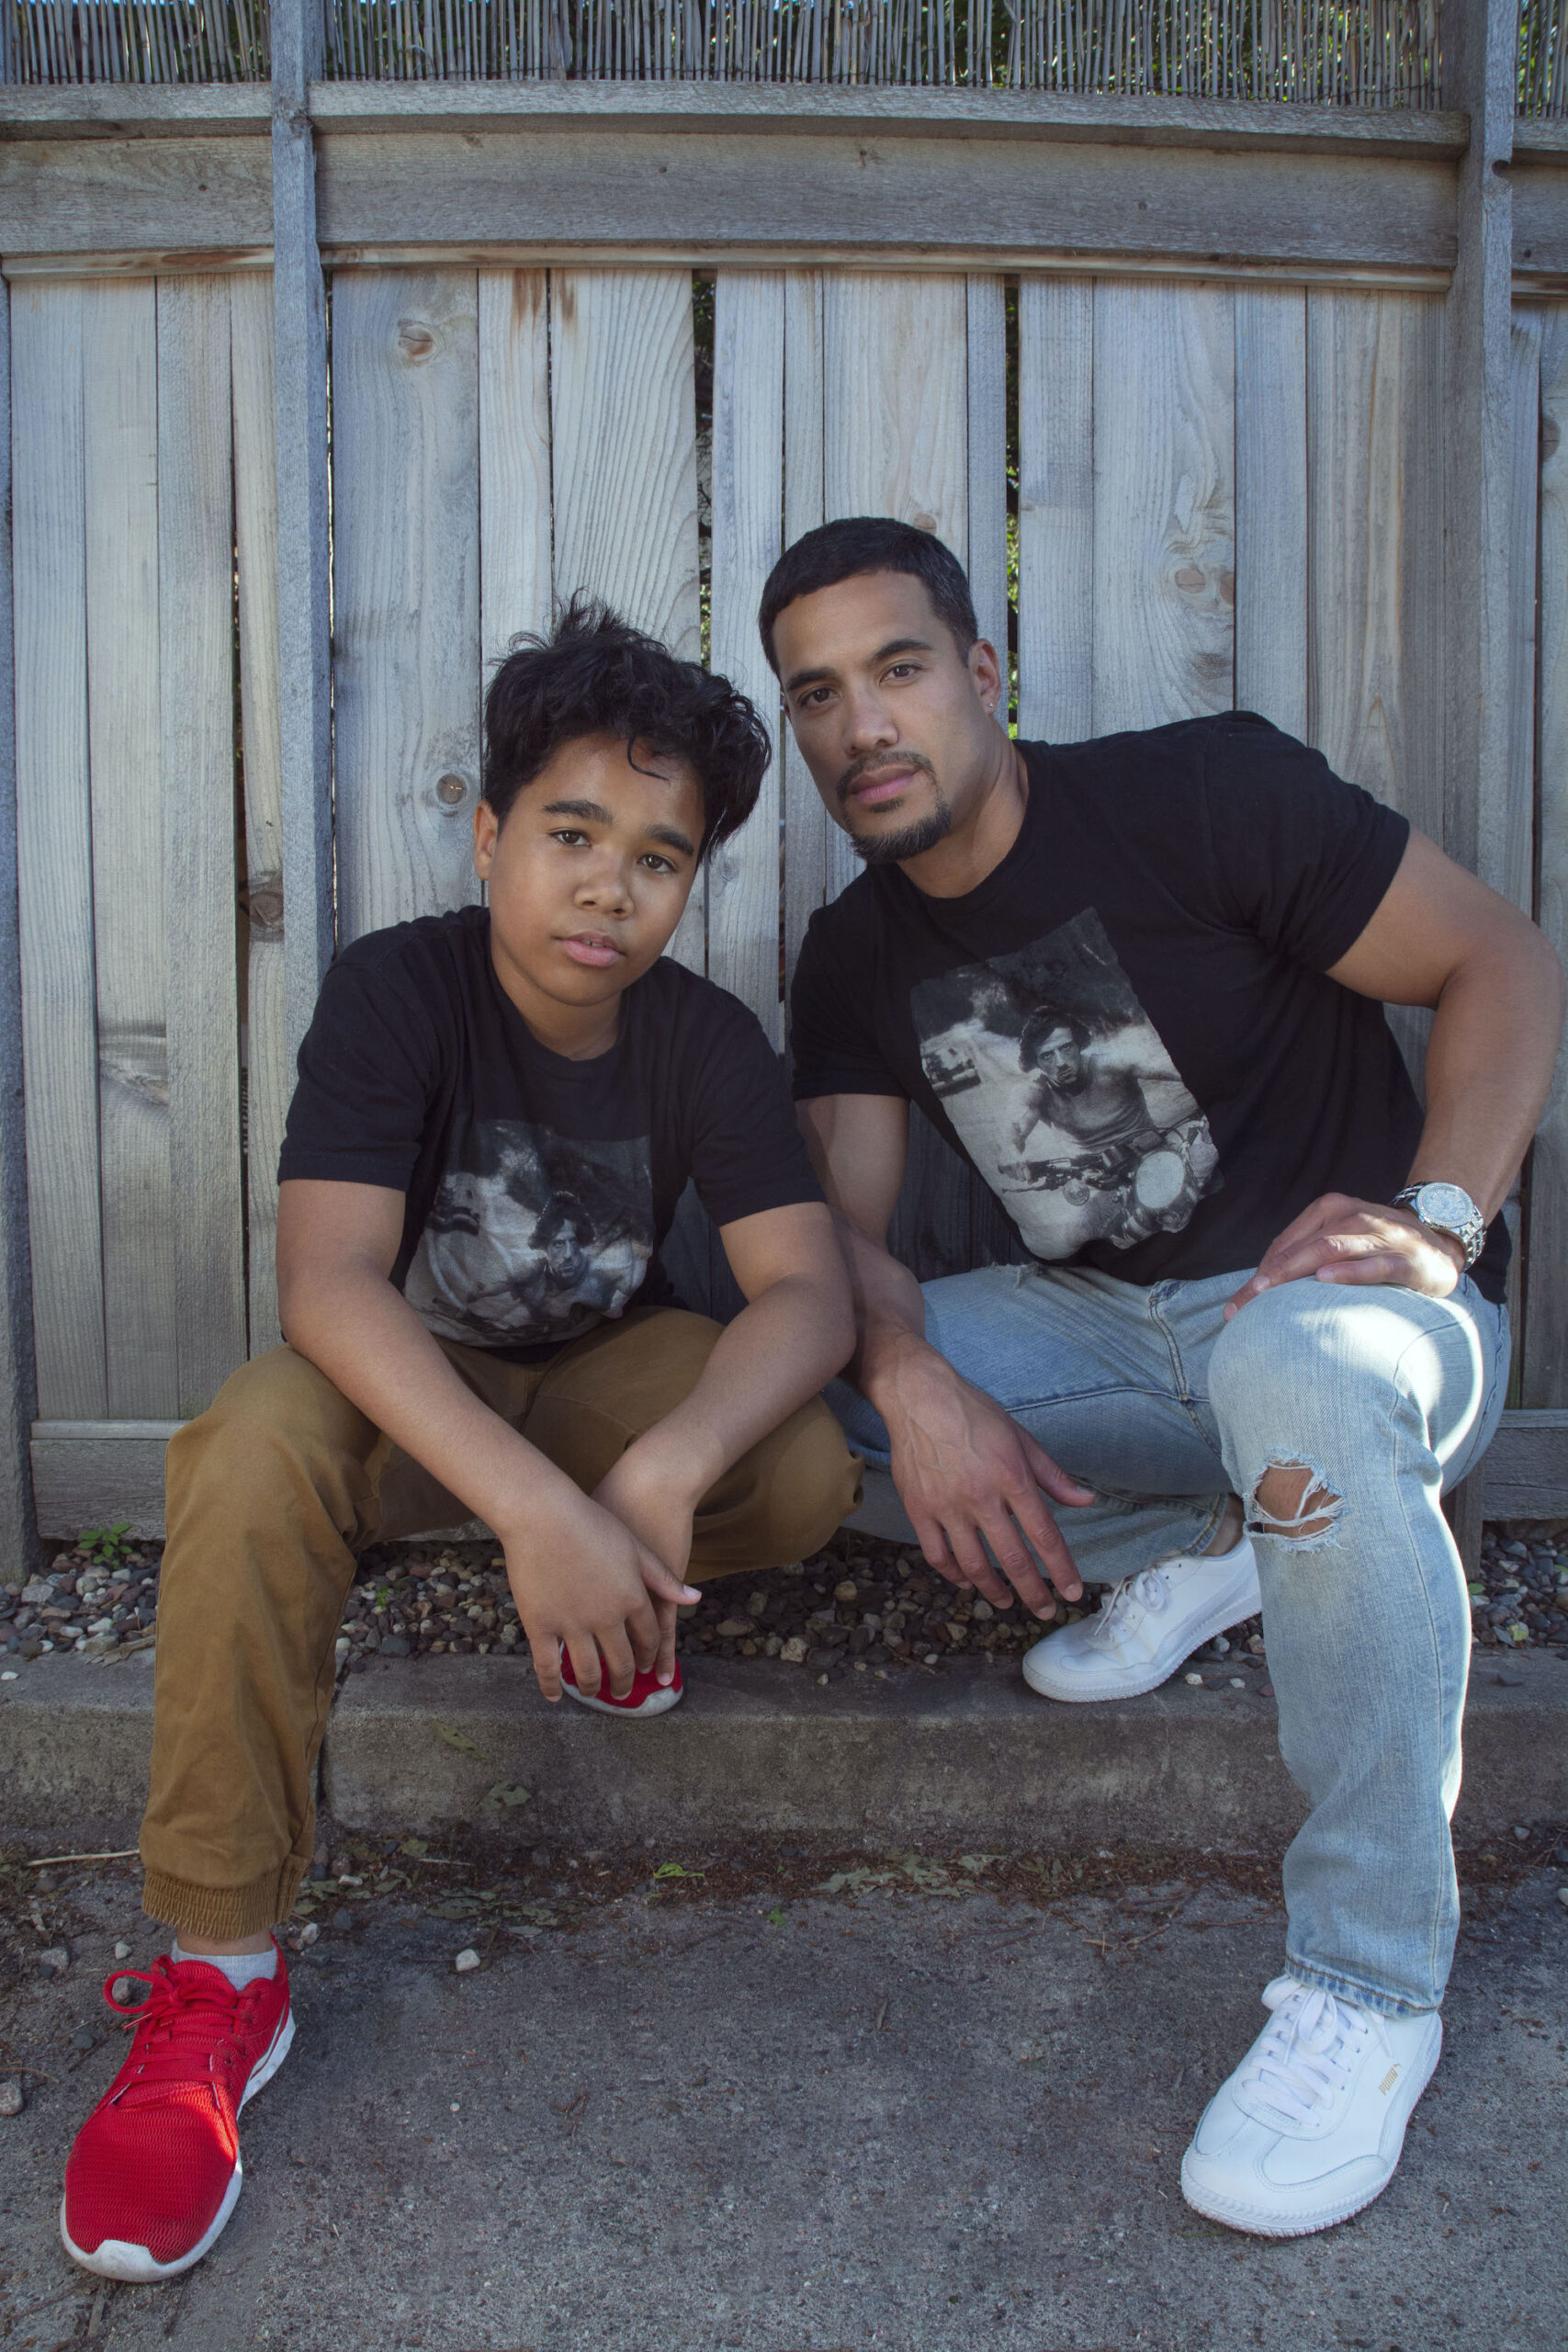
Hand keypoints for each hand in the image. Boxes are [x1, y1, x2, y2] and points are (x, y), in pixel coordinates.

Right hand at [498, 1477, 697, 1704]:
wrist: (544, 1513)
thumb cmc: (592, 1522)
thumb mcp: (636, 1548)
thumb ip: (663, 1579)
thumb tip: (695, 1599)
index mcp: (633, 1598)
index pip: (649, 1638)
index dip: (649, 1656)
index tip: (646, 1667)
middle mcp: (606, 1617)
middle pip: (621, 1662)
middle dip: (624, 1682)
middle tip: (623, 1693)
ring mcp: (572, 1624)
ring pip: (587, 1670)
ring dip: (593, 1687)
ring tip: (593, 1693)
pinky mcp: (540, 1625)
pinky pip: (548, 1665)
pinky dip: (552, 1685)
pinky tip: (556, 1696)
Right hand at [873, 1341, 1094, 1618]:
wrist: (918, 1397)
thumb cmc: (973, 1413)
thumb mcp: (1020, 1437)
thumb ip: (1052, 1475)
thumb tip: (1085, 1500)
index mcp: (1012, 1477)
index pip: (1044, 1534)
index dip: (1061, 1568)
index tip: (1073, 1591)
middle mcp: (980, 1496)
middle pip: (1012, 1558)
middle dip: (1033, 1591)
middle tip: (1045, 1610)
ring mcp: (946, 1506)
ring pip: (973, 1564)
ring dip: (994, 1591)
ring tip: (1008, 1602)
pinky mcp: (919, 1509)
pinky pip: (937, 1554)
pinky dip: (954, 1574)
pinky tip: (967, 1582)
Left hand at [1224, 1193, 1466, 1319]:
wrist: (1442, 1242)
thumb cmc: (1381, 1246)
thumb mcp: (1342, 1240)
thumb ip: (1306, 1256)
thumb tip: (1261, 1290)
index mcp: (1331, 1209)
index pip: (1286, 1243)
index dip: (1259, 1273)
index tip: (1237, 1305)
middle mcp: (1353, 1216)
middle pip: (1302, 1247)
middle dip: (1268, 1278)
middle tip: (1242, 1307)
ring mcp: (1381, 1235)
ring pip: (1330, 1249)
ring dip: (1295, 1273)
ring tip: (1268, 1295)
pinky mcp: (1406, 1258)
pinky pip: (1374, 1265)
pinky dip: (1349, 1271)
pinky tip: (1325, 1280)